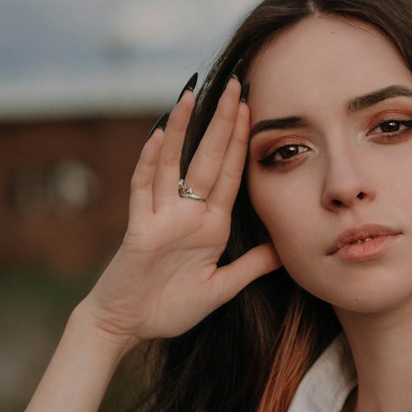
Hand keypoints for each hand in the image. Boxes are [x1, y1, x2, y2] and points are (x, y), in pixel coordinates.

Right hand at [80, 77, 280, 347]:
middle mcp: (186, 213)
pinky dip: (149, 162)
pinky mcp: (138, 228)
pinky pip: (143, 190)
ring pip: (173, 164)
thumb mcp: (220, 289)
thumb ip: (250, 267)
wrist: (128, 326)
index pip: (231, 175)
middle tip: (236, 84)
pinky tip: (158, 136)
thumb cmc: (169, 308)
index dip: (242, 143)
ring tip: (192, 94)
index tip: (255, 109)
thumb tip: (283, 250)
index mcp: (210, 226)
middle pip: (207, 159)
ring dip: (182, 129)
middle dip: (223, 123)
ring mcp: (160, 217)